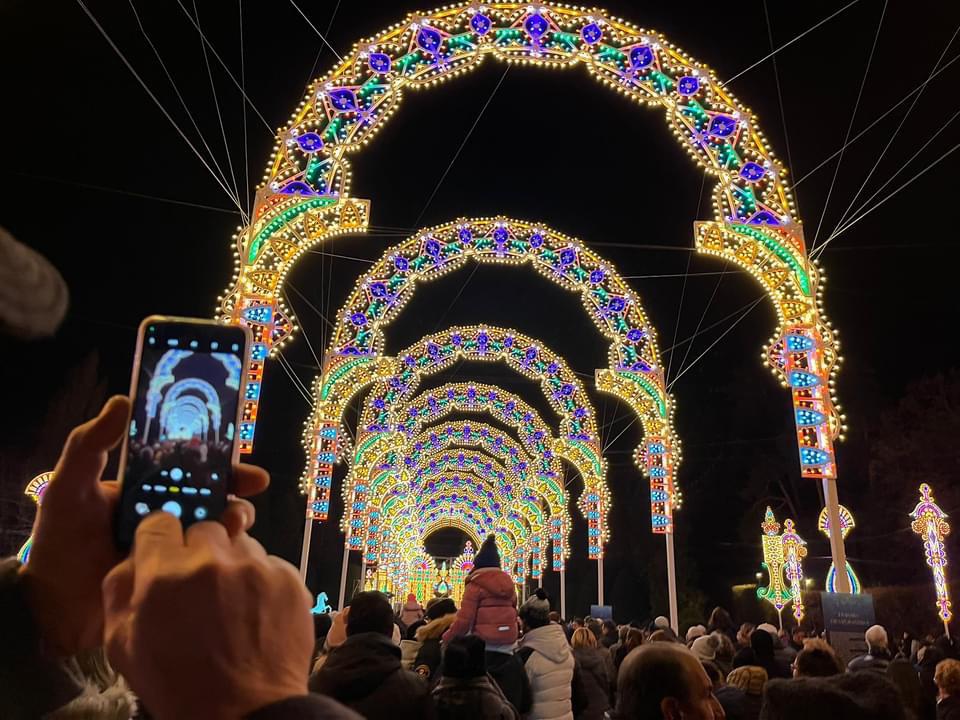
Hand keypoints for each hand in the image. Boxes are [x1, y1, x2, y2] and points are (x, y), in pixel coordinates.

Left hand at [20, 395, 269, 655]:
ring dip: (234, 519)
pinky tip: (229, 552)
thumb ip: (90, 444)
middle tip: (253, 490)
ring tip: (236, 524)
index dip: (219, 462)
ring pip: (216, 527)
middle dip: (238, 490)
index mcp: (146, 489)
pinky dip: (224, 553)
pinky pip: (207, 561)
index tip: (243, 463)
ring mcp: (173, 546)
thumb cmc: (60, 542)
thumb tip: (123, 401)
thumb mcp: (70, 486)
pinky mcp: (176, 576)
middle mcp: (166, 514)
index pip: (190, 468)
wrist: (53, 607)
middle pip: (213, 495)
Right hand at [103, 513, 312, 718]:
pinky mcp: (288, 578)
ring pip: (240, 544)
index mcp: (165, 573)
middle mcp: (212, 561)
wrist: (244, 711)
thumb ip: (121, 589)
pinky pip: (270, 564)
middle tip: (199, 585)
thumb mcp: (123, 645)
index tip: (165, 551)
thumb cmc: (179, 684)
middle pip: (203, 528)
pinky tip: (254, 614)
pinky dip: (262, 581)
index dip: (160, 538)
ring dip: (233, 564)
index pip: (159, 521)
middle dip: (198, 550)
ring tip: (230, 605)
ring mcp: (255, 567)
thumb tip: (134, 557)